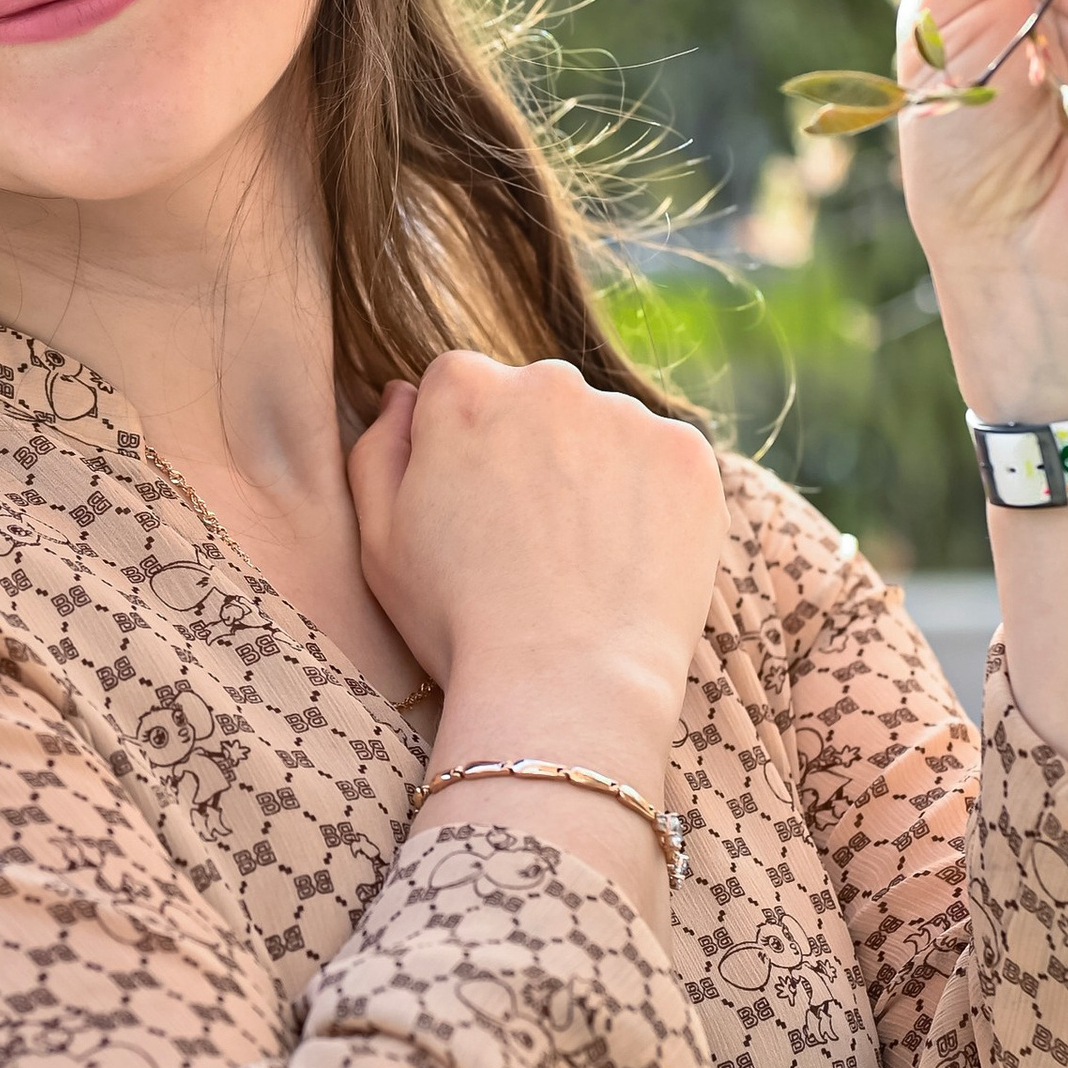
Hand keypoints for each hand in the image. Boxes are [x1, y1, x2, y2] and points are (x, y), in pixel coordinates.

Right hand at [347, 350, 725, 761]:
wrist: (563, 685)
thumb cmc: (458, 622)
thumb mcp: (379, 540)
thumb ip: (379, 450)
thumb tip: (402, 394)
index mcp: (463, 390)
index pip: (461, 387)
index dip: (464, 451)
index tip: (474, 510)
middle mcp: (547, 381)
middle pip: (537, 399)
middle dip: (533, 450)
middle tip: (530, 540)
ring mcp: (625, 413)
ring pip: (605, 429)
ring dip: (595, 472)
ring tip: (583, 560)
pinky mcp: (688, 453)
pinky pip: (664, 461)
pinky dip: (652, 499)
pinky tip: (628, 560)